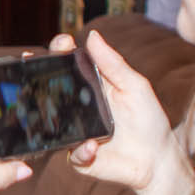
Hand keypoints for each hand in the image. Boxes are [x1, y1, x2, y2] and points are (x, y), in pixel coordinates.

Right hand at [54, 30, 191, 194]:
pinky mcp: (79, 157)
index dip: (60, 50)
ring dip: (51, 113)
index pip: (69, 63)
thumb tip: (92, 35)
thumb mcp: (135, 86)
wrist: (157, 159)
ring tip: (59, 107)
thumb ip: (113, 63)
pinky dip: (82, 150)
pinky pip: (73, 153)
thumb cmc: (148, 119)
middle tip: (37, 63)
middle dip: (40, 74)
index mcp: (91, 85)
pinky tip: (93, 145)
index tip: (61, 42)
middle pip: (52, 87)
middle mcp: (78, 106)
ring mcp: (76, 131)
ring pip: (52, 122)